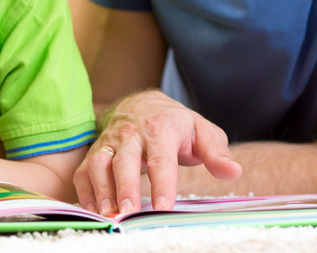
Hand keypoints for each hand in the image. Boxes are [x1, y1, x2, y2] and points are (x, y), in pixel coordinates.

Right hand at [73, 90, 241, 214]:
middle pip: (124, 160)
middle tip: (128, 213)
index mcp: (160, 129)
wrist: (141, 103)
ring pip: (99, 163)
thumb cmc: (174, 123)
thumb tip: (233, 171)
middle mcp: (131, 134)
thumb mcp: (201, 130)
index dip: (162, 183)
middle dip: (124, 187)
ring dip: (100, 189)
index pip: (161, 158)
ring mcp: (110, 142)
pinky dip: (85, 191)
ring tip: (107, 214)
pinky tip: (93, 211)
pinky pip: (84, 171)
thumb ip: (217, 151)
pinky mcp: (96, 151)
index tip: (163, 207)